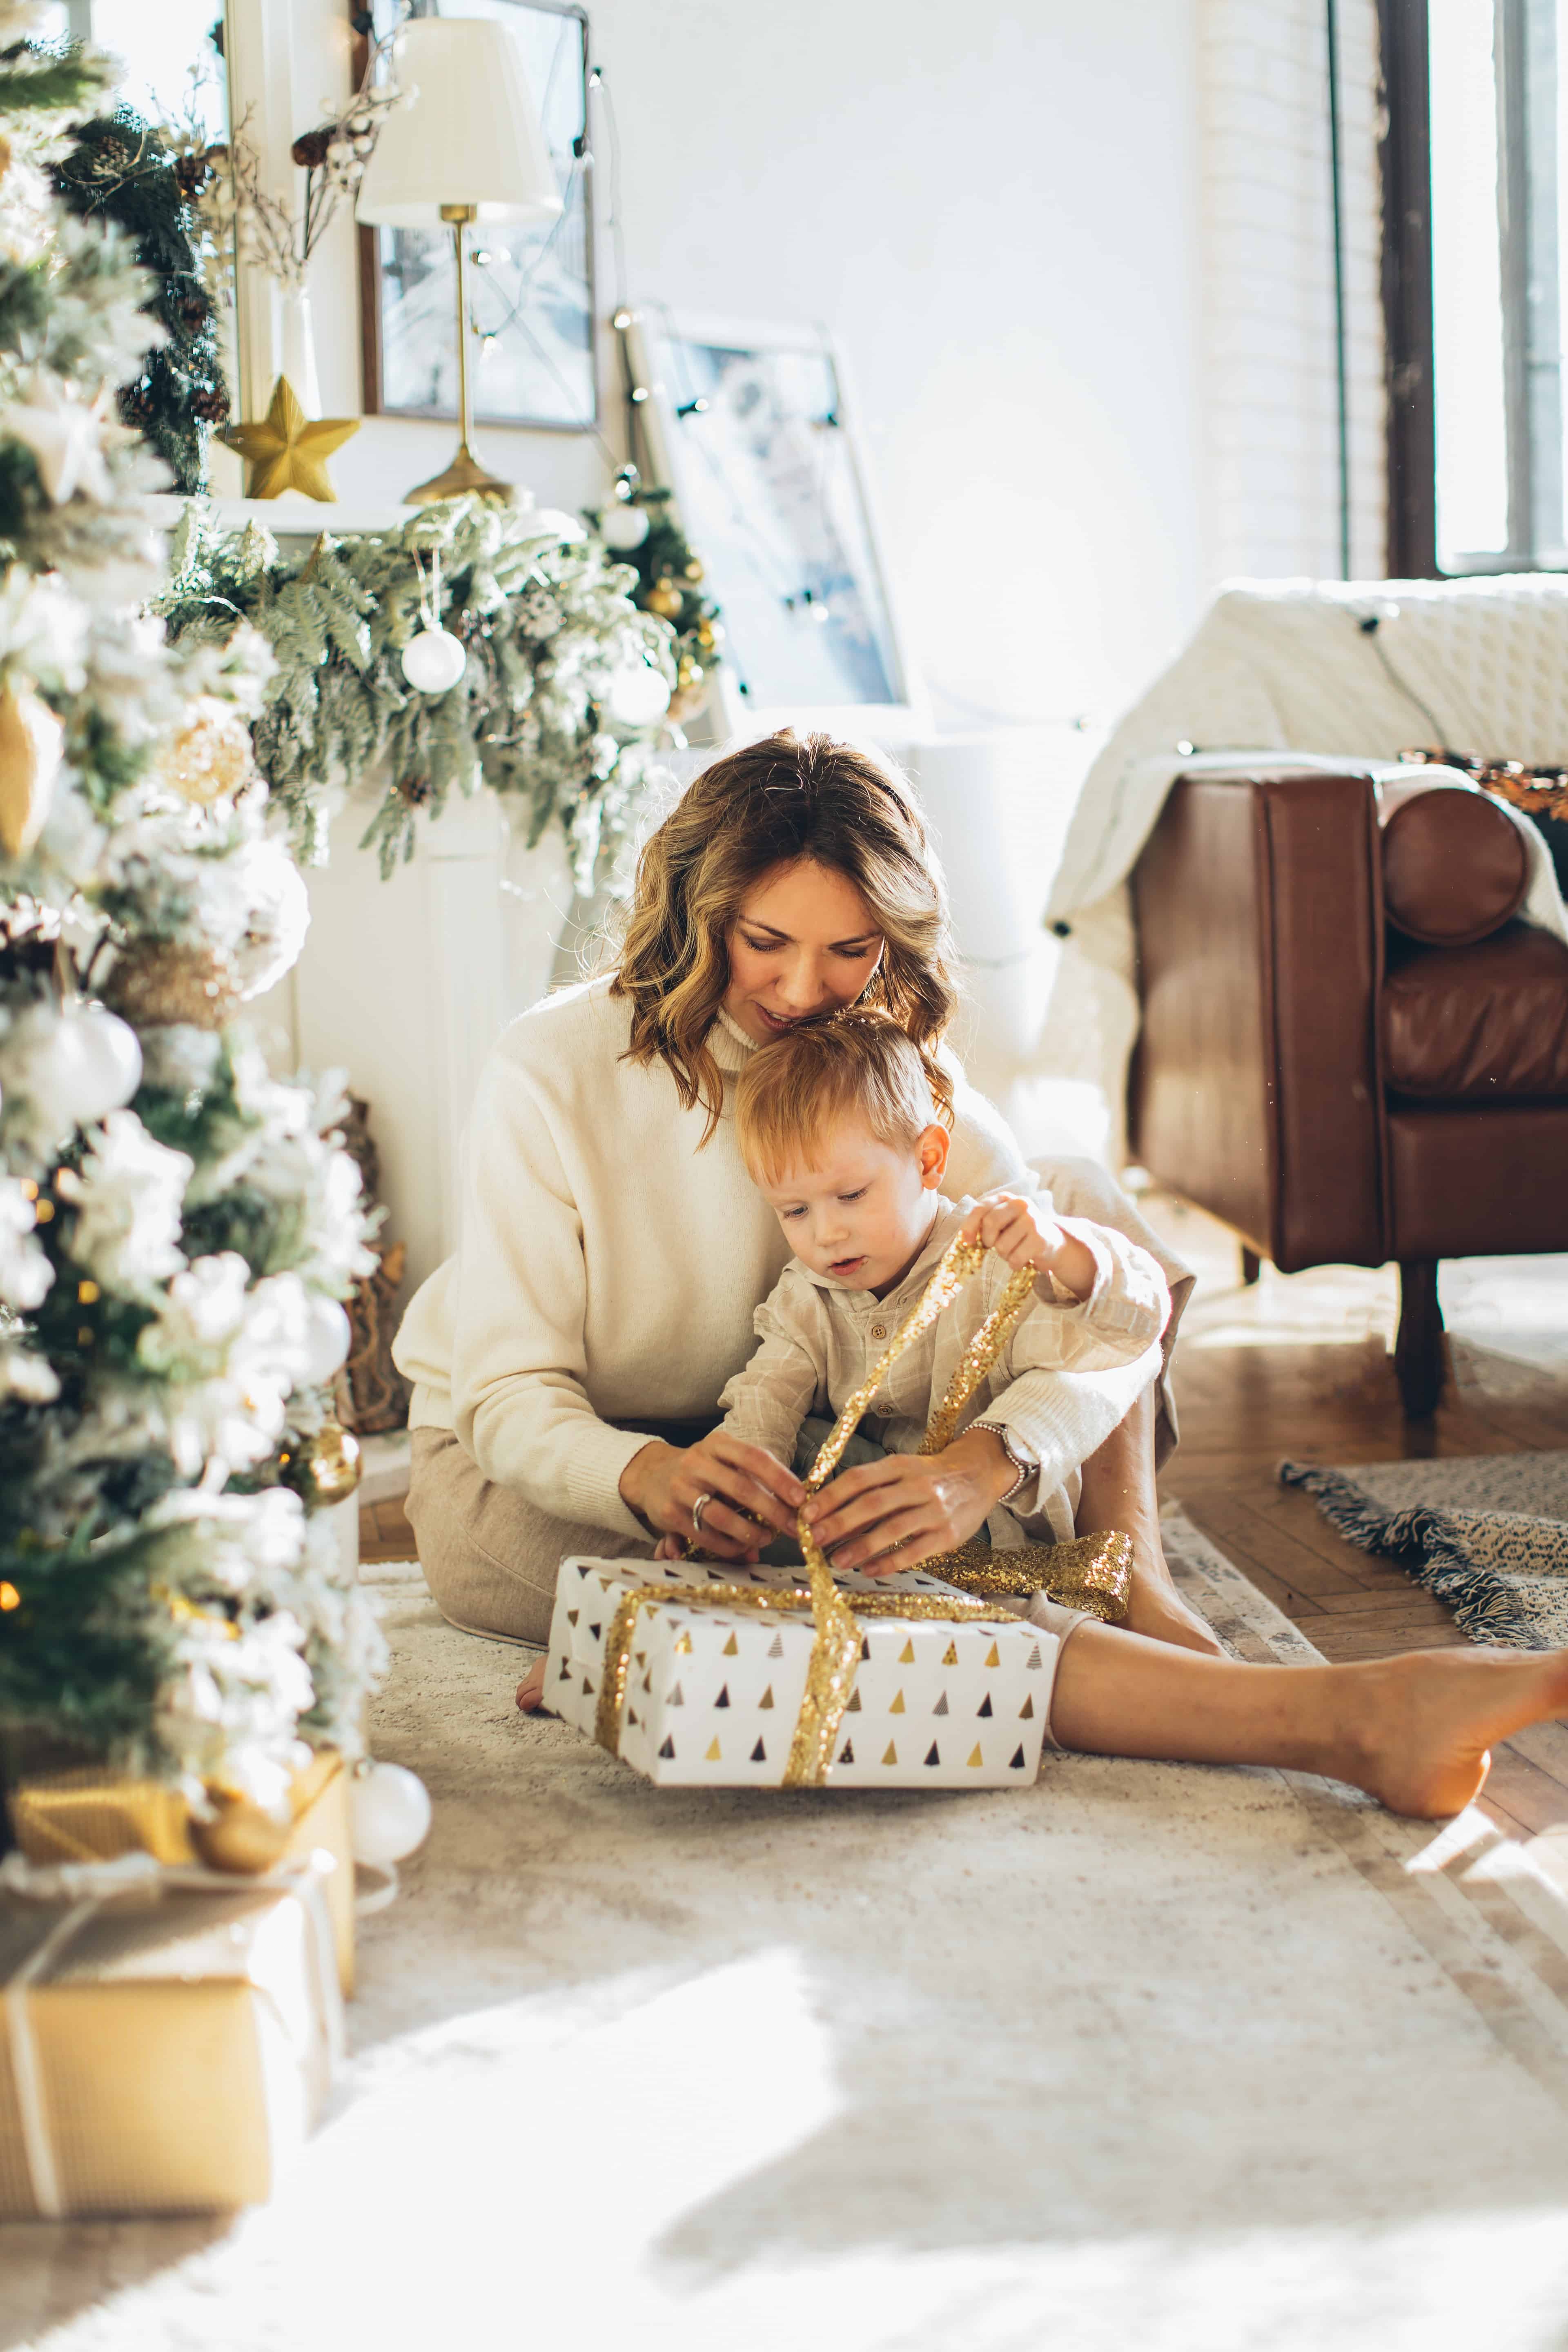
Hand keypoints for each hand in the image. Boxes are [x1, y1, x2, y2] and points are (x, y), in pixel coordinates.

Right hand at [620, 1429, 804, 1562]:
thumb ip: (753, 1482)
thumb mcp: (724, 1462)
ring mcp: (680, 1487)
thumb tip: (783, 1515)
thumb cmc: (702, 1470)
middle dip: (772, 1511)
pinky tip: (742, 1547)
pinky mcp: (669, 1514)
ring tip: (766, 1539)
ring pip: (721, 1516)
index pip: (754, 1457)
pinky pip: (704, 1535)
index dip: (780, 1478)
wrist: (650, 1474)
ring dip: (750, 1532)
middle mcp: (696, 1461)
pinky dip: (727, 1546)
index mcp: (717, 1444)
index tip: (800, 1498)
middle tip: (792, 1527)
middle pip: (741, 1488)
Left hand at [799, 1428, 1014, 1575]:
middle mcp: (917, 1485)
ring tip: (837, 1561)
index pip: (859, 1478)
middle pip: (873, 1503)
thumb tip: (828, 1512)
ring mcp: (935, 1510)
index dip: (831, 1496)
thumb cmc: (929, 1476)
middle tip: (815, 1539)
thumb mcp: (902, 1471)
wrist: (978, 1475)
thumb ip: (871, 1487)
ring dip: (861, 1546)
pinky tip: (868, 1570)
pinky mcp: (948, 1534)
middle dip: (840, 1522)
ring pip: (892, 1528)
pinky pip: (914, 1551)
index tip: (807, 1514)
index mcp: (900, 1466)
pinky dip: (889, 1562)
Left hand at [961, 1187, 1093, 1302]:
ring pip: (1002, 1246)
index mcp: (1006, 1198)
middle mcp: (1020, 1204)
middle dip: (988, 1241)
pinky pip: (1015, 1258)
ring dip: (1004, 1255)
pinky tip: (1023, 1259)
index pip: (981, 1208)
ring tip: (1014, 1250)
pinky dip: (1015, 1263)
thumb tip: (964, 1240)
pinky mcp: (1040, 1239)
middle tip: (995, 1246)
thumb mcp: (1002, 1223)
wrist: (1052, 1242)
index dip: (969, 1226)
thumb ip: (984, 1224)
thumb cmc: (1020, 1233)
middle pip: (990, 1223)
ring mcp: (1032, 1220)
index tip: (966, 1242)